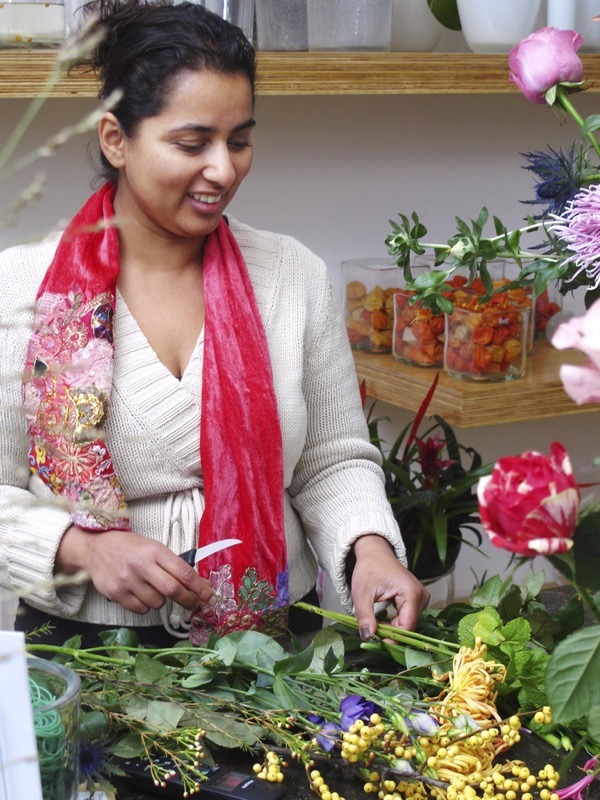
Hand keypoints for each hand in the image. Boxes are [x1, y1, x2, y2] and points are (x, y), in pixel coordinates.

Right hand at [56, 526, 215, 614]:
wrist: (95, 549)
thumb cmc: (130, 548)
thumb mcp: (153, 547)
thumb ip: (172, 564)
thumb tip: (197, 584)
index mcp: (155, 551)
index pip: (184, 572)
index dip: (200, 588)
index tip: (210, 598)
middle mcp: (141, 565)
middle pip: (173, 590)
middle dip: (188, 600)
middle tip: (194, 604)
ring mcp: (127, 580)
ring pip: (157, 602)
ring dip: (161, 600)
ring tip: (153, 589)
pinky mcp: (116, 594)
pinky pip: (141, 609)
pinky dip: (145, 606)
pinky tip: (140, 593)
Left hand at [350, 534, 429, 636]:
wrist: (374, 553)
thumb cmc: (368, 569)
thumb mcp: (361, 593)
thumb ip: (365, 616)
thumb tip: (368, 637)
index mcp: (411, 592)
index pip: (406, 626)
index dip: (392, 638)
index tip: (376, 641)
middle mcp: (421, 595)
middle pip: (408, 626)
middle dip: (390, 632)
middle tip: (371, 629)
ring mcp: (422, 597)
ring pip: (408, 624)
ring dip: (392, 628)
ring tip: (376, 621)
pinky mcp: (418, 599)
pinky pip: (408, 618)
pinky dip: (395, 622)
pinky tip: (383, 619)